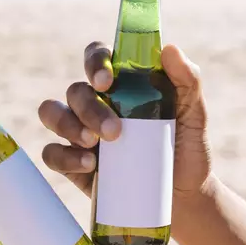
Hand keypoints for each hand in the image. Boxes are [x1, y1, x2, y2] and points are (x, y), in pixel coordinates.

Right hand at [38, 42, 211, 201]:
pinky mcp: (73, 162)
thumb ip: (188, 81)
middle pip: (76, 90)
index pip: (97, 57)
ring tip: (94, 145)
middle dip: (89, 108)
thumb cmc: (186, 148)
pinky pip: (51, 153)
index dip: (95, 62)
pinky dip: (63, 156)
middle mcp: (95, 103)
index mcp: (121, 84)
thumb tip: (170, 49)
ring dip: (68, 125)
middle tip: (113, 131)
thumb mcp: (194, 115)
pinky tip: (88, 165)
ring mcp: (80, 132)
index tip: (107, 82)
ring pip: (52, 113)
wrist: (182, 195)